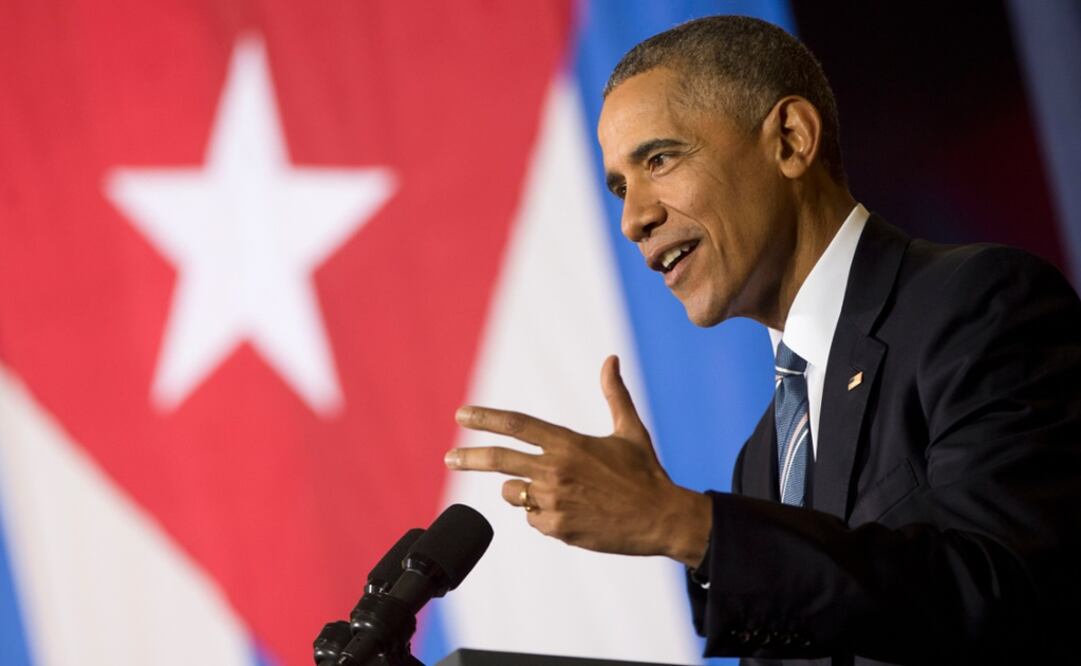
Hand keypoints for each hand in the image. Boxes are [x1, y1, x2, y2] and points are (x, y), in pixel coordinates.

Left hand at [445, 355, 710, 566]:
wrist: (662, 519)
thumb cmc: (646, 473)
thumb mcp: (630, 430)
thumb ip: (614, 394)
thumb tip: (611, 359)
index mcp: (569, 443)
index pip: (517, 425)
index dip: (486, 418)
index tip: (462, 415)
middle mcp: (556, 470)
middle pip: (499, 461)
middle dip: (468, 457)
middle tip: (449, 458)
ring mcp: (555, 501)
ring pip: (515, 494)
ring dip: (523, 492)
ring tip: (559, 492)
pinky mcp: (558, 528)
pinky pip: (533, 520)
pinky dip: (544, 515)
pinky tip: (572, 513)